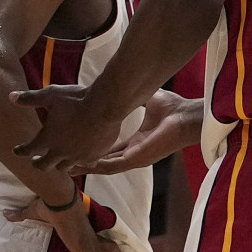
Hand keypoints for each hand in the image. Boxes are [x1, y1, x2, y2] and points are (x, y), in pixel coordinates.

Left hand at [10, 84, 120, 169]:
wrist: (104, 106)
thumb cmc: (76, 100)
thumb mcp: (50, 95)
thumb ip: (30, 98)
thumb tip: (11, 97)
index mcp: (47, 139)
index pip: (28, 150)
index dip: (20, 151)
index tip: (16, 151)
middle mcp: (60, 152)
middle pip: (44, 166)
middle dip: (37, 163)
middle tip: (35, 160)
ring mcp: (77, 157)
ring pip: (64, 168)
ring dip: (58, 164)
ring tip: (57, 161)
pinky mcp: (93, 156)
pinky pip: (84, 164)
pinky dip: (80, 162)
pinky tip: (81, 159)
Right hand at [78, 91, 198, 175]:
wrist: (185, 116)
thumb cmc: (172, 108)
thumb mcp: (144, 99)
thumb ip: (130, 97)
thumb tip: (119, 83)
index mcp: (136, 140)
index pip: (110, 147)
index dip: (94, 146)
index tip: (78, 144)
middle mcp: (134, 151)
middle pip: (104, 160)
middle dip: (85, 160)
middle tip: (66, 161)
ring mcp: (134, 158)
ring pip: (104, 166)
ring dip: (87, 167)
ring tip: (68, 167)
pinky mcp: (136, 160)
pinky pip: (112, 166)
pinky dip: (97, 166)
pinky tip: (82, 165)